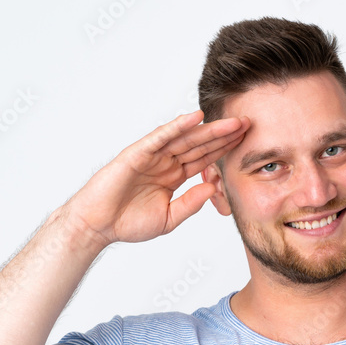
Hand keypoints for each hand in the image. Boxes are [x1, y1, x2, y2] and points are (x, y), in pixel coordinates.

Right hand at [67, 110, 249, 245]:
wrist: (97, 225)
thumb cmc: (127, 223)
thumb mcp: (168, 218)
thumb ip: (190, 204)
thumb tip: (213, 189)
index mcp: (174, 176)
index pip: (204, 159)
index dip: (224, 150)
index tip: (246, 142)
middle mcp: (165, 162)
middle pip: (199, 145)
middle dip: (223, 135)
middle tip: (247, 124)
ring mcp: (152, 156)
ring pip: (185, 138)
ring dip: (208, 129)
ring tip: (231, 122)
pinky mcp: (137, 153)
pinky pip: (160, 138)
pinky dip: (177, 127)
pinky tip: (195, 119)